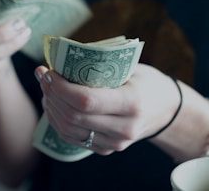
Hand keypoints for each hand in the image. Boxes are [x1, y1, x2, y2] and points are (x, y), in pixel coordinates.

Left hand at [36, 63, 179, 154]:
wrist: (166, 110)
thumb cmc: (146, 81)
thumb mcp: (130, 67)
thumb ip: (100, 66)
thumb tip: (62, 58)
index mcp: (132, 103)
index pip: (86, 100)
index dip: (60, 87)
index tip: (49, 71)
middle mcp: (124, 128)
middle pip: (73, 116)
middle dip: (51, 94)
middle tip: (43, 76)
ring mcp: (115, 143)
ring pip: (69, 130)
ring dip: (51, 107)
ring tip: (46, 88)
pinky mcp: (107, 149)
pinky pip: (73, 138)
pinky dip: (58, 120)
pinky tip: (53, 104)